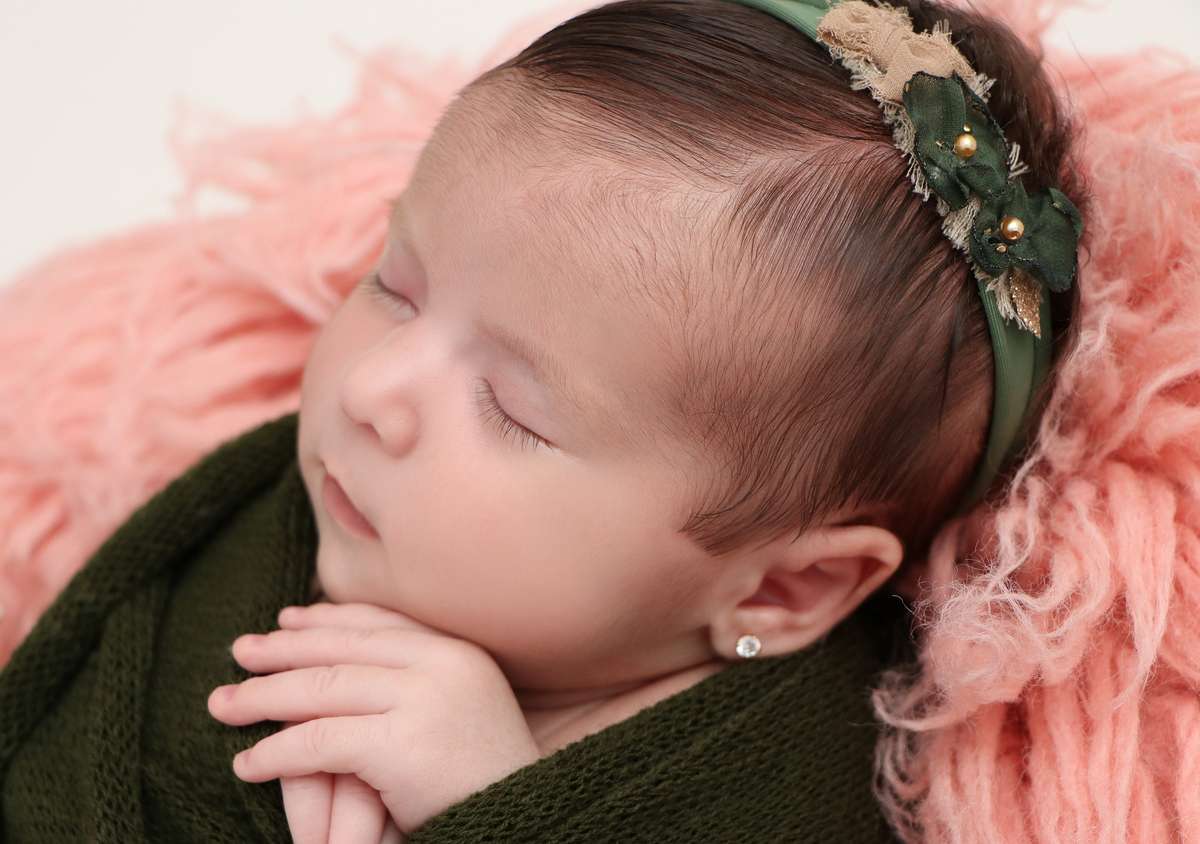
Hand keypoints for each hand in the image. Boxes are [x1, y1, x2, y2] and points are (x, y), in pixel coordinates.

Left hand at [208, 603, 540, 837]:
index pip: (378, 623)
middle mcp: (444, 663)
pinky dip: (275, 752)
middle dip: (283, 650)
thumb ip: (417, 682)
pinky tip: (248, 763)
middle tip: (238, 653)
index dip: (326, 619)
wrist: (524, 823)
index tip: (286, 620)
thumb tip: (354, 666)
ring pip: (323, 689)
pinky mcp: (401, 744)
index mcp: (459, 651)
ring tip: (223, 707)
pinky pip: (319, 742)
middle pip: (343, 648)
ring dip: (264, 698)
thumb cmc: (487, 779)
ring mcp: (425, 700)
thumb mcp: (458, 712)